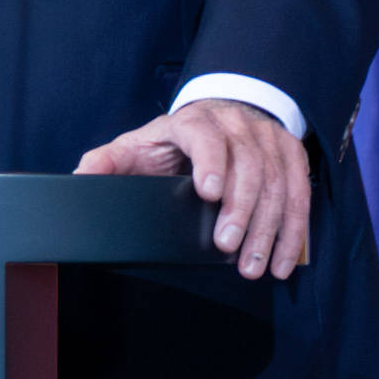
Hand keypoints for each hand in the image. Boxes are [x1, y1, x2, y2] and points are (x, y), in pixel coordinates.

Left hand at [79, 97, 316, 281]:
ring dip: (268, 228)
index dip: (212, 162)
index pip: (206, 137)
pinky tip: (282, 261)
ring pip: (277, 183)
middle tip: (228, 248)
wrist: (222, 112)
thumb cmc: (173, 140)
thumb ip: (107, 162)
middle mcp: (236, 126)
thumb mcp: (136, 144)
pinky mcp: (290, 155)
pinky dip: (294, 230)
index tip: (209, 193)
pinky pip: (299, 193)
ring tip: (252, 266)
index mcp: (194, 122)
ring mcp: (268, 140)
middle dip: (241, 210)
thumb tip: (79, 179)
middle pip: (249, 166)